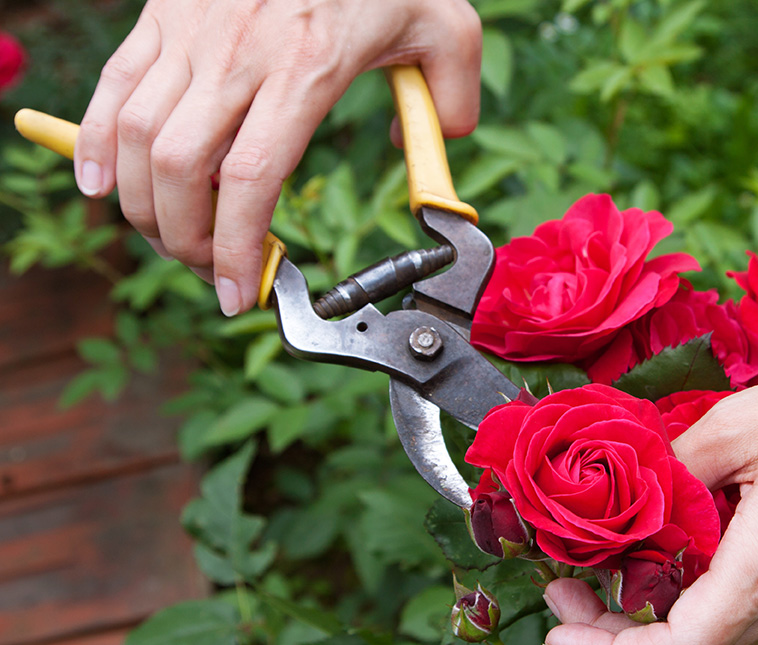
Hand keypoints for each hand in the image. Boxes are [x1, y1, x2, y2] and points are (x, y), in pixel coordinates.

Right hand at [75, 0, 481, 314]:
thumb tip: (427, 152)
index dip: (238, 249)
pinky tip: (99, 185)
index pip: (254, 179)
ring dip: (140, 204)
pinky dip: (95, 143)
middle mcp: (240, 53)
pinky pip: (113, 87)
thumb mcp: (445, 26)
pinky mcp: (162, 15)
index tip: (242, 293)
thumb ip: (451, 100)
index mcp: (308, 67)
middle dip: (186, 240)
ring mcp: (191, 32)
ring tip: (169, 238)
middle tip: (212, 270)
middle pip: (182, 169)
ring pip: (137, 135)